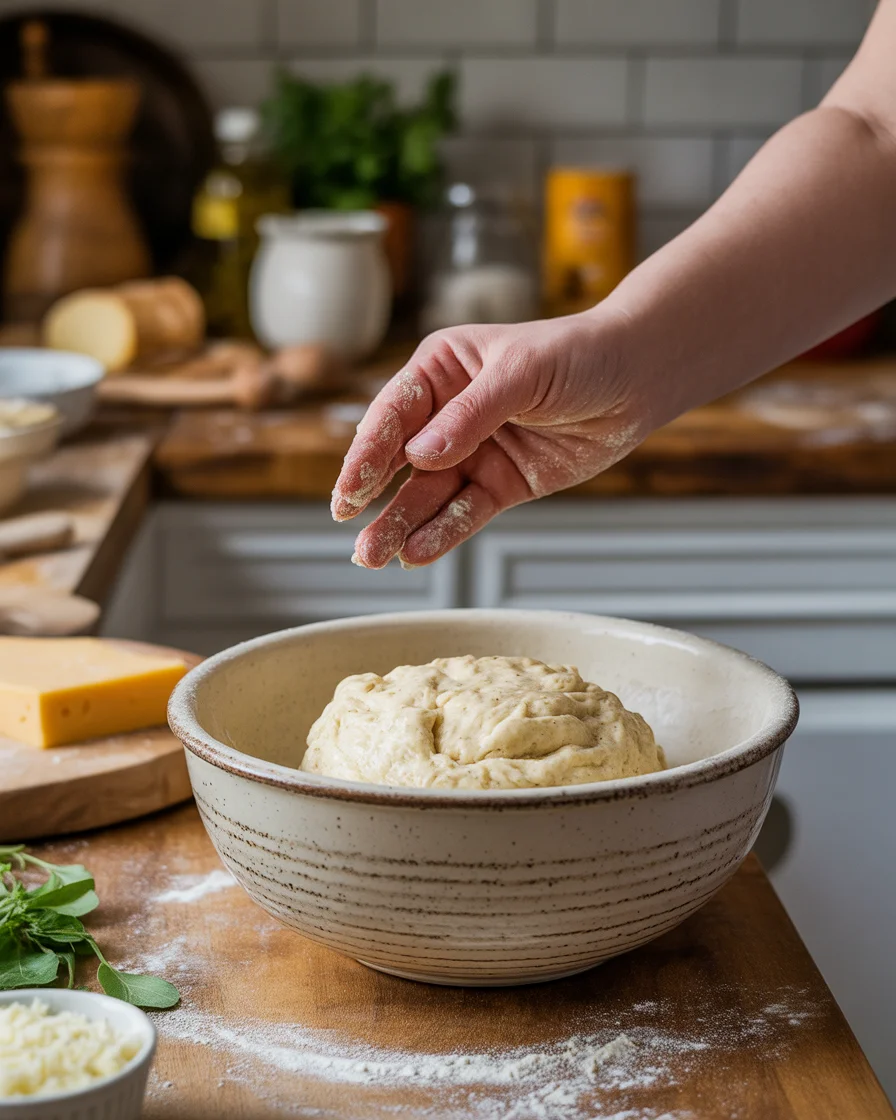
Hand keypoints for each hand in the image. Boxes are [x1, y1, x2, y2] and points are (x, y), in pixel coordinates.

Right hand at [331, 310, 649, 567]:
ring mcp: (474, 452)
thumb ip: (471, 415)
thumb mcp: (522, 372)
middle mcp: (449, 414)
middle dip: (372, 494)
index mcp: (443, 370)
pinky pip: (465, 513)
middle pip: (400, 459)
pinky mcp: (501, 484)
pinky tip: (416, 553)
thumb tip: (421, 455)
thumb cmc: (579, 355)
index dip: (368, 450)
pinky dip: (442, 534)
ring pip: (427, 494)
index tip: (350, 488)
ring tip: (372, 556)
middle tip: (349, 527)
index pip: (394, 412)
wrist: (637, 378)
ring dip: (400, 524)